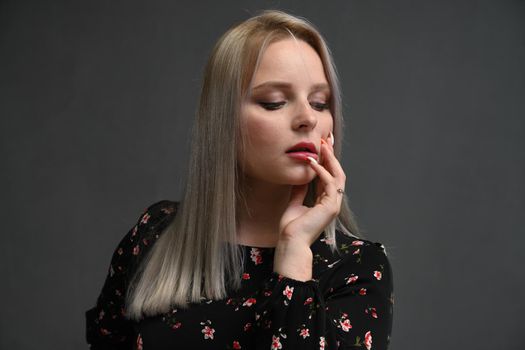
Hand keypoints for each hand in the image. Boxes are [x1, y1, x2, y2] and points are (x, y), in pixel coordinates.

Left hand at [273, 133, 345, 279]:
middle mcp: (332, 202)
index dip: (326, 160)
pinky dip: (321, 171)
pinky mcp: (331, 207)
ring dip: (329, 159)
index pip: (329, 175)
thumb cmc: (291, 227)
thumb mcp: (295, 202)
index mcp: (325, 201)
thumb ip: (300, 189)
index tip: (321, 145)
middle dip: (332, 155)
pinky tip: (312, 161)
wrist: (290, 241)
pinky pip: (330, 183)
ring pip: (338, 175)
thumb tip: (301, 175)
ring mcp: (333, 204)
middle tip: (325, 139)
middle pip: (337, 172)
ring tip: (321, 145)